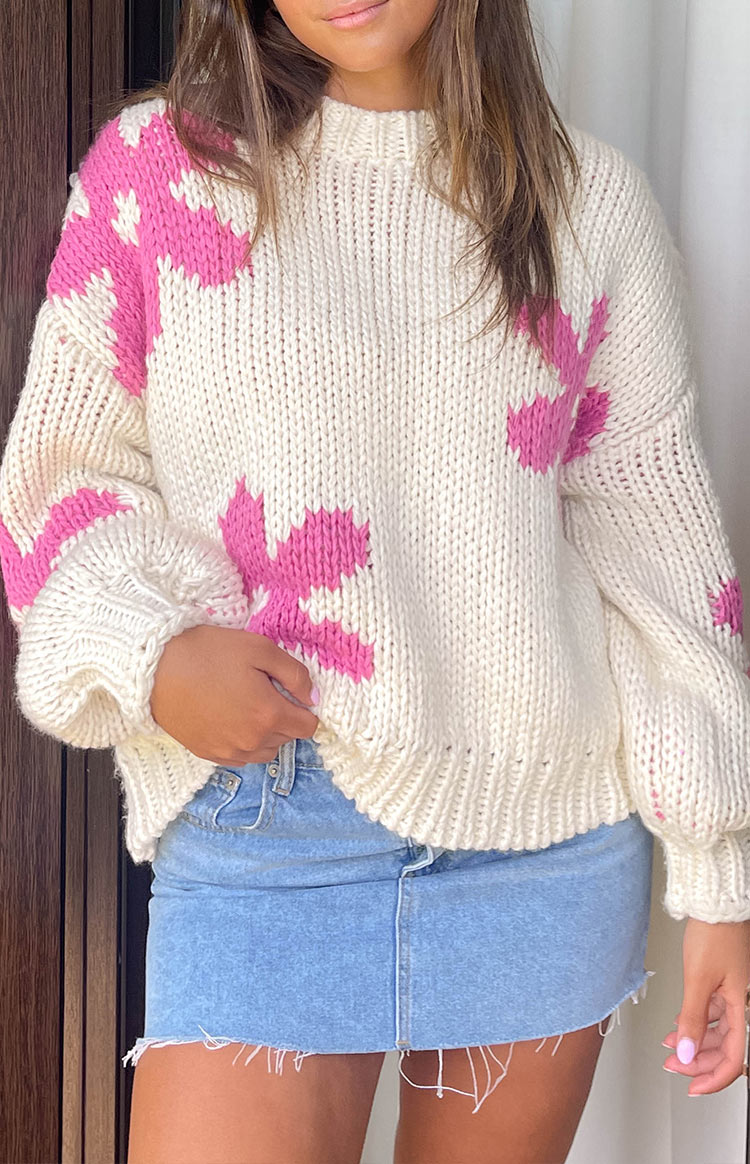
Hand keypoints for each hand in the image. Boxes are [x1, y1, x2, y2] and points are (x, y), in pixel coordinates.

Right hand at [149, 625, 319, 763]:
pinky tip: (230, 718)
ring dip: (266, 733)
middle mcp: (253, 740)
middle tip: (263, 690)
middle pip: (288, 738)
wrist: (156, 669)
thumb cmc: (209, 653)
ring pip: (266, 751)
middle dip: (284, 717)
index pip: (308, 726)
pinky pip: (241, 757)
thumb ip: (295, 674)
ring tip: (247, 705)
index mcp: (269, 714)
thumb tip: (313, 698)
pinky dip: (244, 742)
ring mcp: (229, 751)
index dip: (305, 708)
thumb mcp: (260, 649)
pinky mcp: (208, 754)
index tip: (290, 692)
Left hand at [661, 917, 749, 1095]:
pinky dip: (695, 1023)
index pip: (734, 1058)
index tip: (692, 1087)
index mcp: (741, 1007)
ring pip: (717, 1031)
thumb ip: (692, 1019)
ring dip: (694, 1042)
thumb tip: (685, 1051)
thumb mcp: (698, 980)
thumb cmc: (714, 933)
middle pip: (724, 1048)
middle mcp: (741, 1003)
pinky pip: (712, 1013)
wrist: (716, 904)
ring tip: (670, 1048)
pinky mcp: (722, 981)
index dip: (713, 1078)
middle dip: (697, 1061)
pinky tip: (678, 1026)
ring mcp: (732, 993)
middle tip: (674, 1066)